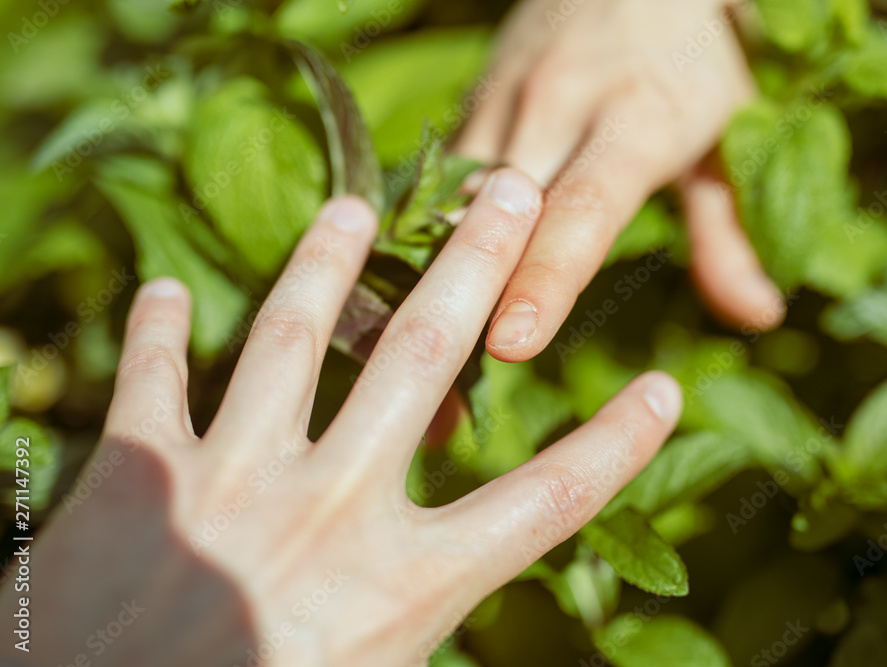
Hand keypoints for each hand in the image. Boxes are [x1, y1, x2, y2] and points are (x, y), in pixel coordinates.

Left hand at [0, 170, 681, 666]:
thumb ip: (417, 617)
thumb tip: (441, 583)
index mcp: (404, 583)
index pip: (548, 502)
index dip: (617, 444)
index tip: (664, 389)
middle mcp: (331, 510)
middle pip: (425, 359)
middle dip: (476, 266)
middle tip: (511, 189)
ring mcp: (232, 482)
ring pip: (294, 336)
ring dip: (326, 262)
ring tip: (353, 206)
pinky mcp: (137, 475)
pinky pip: (151, 379)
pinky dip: (155, 330)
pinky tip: (163, 291)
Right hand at [455, 0, 785, 361]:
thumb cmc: (697, 58)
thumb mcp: (729, 137)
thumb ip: (730, 234)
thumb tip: (759, 316)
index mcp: (635, 123)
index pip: (580, 214)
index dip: (544, 281)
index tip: (511, 345)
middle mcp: (559, 108)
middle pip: (498, 218)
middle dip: (473, 295)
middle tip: (452, 381)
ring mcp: (507, 98)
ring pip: (459, 200)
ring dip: (447, 270)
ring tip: (432, 339)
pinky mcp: (476, 98)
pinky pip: (446, 177)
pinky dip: (443, 228)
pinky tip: (438, 274)